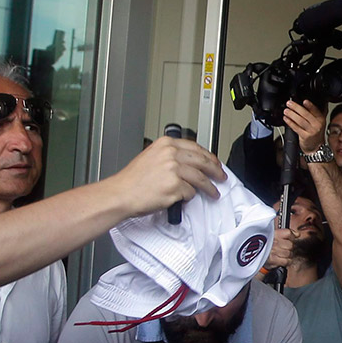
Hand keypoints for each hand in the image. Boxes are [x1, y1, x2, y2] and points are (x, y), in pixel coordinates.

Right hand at [110, 137, 225, 216]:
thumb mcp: (151, 157)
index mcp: (166, 144)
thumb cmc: (132, 180)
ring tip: (213, 192)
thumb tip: (190, 163)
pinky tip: (186, 198)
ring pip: (201, 178)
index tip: (215, 162)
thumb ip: (170, 156)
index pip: (196, 147)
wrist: (120, 194)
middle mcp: (171, 154)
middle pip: (203, 161)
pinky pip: (191, 192)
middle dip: (216, 170)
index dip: (209, 156)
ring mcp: (174, 170)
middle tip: (221, 176)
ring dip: (210, 187)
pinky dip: (189, 197)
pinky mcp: (175, 186)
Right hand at [265, 227, 295, 269]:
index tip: (292, 238)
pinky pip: (287, 261)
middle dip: (289, 248)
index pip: (288, 233)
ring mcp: (273, 251)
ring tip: (281, 254)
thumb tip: (297, 234)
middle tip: (284, 248)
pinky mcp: (273, 260)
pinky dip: (286, 261)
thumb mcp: (272, 235)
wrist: (254, 258)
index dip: (292, 237)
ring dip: (287, 255)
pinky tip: (281, 259)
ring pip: (290, 253)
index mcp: (272, 234)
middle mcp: (273, 241)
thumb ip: (286, 233)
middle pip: (291, 245)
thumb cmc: (264, 247)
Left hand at [284, 100, 327, 155]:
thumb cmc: (315, 133)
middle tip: (289, 103)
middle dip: (296, 107)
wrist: (316, 147)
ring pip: (300, 121)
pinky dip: (290, 122)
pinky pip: (296, 128)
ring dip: (292, 114)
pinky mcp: (305, 136)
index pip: (316, 110)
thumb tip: (304, 103)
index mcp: (321, 119)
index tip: (304, 101)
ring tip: (286, 111)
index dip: (310, 105)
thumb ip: (313, 113)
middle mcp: (317, 125)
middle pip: (306, 114)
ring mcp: (311, 131)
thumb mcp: (318, 122)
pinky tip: (286, 119)